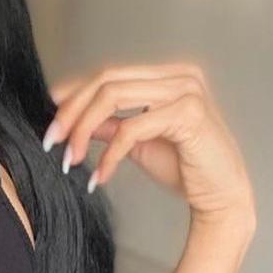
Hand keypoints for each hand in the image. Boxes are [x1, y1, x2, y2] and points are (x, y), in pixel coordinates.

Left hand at [43, 60, 255, 225]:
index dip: (75, 94)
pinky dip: (109, 154)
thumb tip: (74, 119)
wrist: (220, 197)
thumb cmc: (185, 168)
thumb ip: (110, 124)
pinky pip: (131, 128)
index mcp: (168, 75)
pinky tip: (100, 175)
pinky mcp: (188, 112)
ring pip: (113, 97)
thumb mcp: (137, 142)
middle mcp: (179, 75)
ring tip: (70, 159)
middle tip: (52, 140)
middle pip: (106, 81)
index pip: (109, 75)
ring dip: (83, 130)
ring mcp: (185, 89)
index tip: (52, 119)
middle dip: (72, 111)